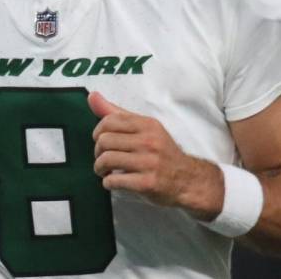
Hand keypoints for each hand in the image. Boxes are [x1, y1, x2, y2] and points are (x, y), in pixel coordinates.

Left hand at [89, 92, 194, 206]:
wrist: (188, 180)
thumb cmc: (162, 153)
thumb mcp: (145, 129)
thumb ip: (117, 113)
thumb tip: (92, 96)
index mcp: (148, 125)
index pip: (110, 120)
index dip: (98, 132)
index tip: (101, 141)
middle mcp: (149, 141)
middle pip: (104, 141)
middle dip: (98, 152)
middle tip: (103, 159)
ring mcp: (149, 163)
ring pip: (106, 160)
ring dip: (100, 168)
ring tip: (105, 171)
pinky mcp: (147, 183)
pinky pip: (114, 180)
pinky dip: (108, 183)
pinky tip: (114, 182)